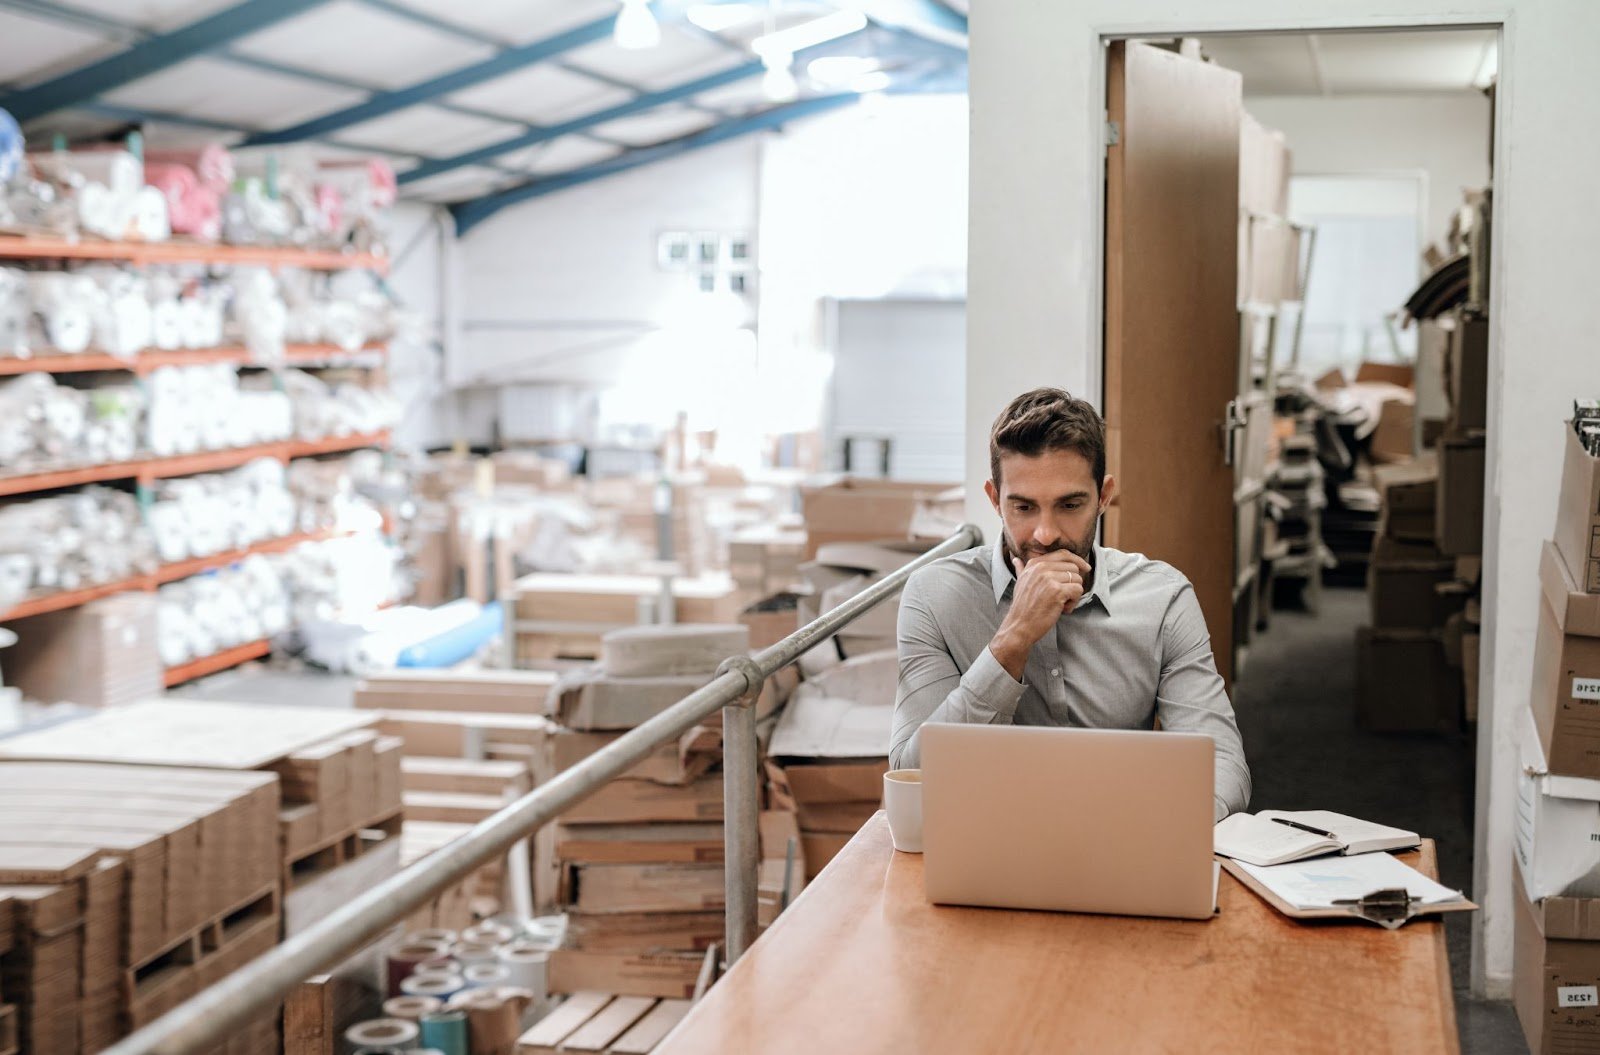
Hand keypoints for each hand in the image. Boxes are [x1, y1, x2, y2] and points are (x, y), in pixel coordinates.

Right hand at [989, 549, 1091, 679]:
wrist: (1019, 626)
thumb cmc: (1022, 607)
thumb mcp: (1020, 583)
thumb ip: (1021, 569)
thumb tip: (1016, 560)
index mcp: (1034, 564)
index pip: (1063, 554)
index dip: (1077, 561)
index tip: (1085, 569)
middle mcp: (1041, 568)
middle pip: (1073, 567)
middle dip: (1073, 583)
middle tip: (1063, 597)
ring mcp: (1048, 578)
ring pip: (1077, 579)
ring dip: (1073, 595)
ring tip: (1061, 604)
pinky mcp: (1057, 591)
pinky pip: (1078, 590)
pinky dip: (1074, 602)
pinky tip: (1063, 609)